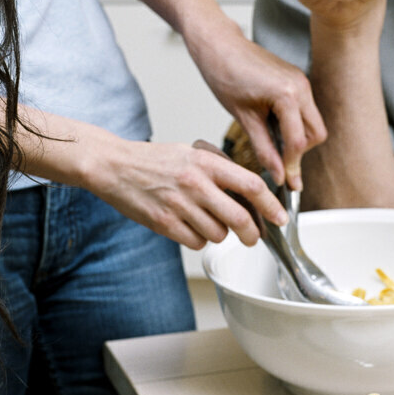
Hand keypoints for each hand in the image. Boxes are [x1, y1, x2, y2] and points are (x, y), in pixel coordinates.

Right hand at [90, 136, 288, 249]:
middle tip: (254, 237)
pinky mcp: (164, 223)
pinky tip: (188, 226)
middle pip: (240, 218)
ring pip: (218, 234)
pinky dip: (198, 239)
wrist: (113, 165)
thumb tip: (249, 188)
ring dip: (219, 234)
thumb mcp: (190, 152)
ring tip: (206, 221)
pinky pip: (196, 242)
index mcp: (206, 162)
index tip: (280, 218)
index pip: (251, 186)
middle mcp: (195, 183)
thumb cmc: (153, 159)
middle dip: (253, 234)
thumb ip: (219, 167)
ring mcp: (179, 205)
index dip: (271, 205)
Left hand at [187, 24, 326, 190]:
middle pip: (316, 134)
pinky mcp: (296, 80)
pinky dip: (293, 124)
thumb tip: (279, 174)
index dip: (292, 166)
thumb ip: (264, 148)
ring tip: (271, 143)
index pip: (298, 142)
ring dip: (297, 138)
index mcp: (288, 95)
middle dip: (300, 152)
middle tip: (278, 163)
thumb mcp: (243, 117)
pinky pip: (304, 110)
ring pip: (312, 122)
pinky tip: (271, 126)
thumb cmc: (224, 74)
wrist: (219, 44)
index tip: (285, 183)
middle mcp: (301, 87)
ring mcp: (301, 81)